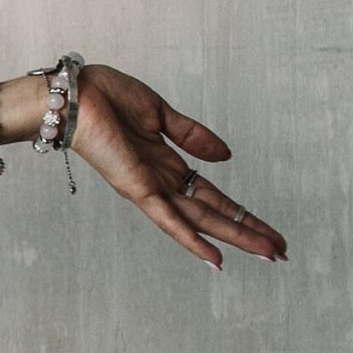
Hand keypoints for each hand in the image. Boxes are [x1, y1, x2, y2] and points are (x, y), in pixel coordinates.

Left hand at [66, 63, 286, 268]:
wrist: (71, 94)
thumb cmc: (104, 98)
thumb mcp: (159, 113)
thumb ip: (192, 135)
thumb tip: (226, 156)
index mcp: (167, 165)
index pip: (214, 196)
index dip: (242, 214)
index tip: (270, 231)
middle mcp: (160, 182)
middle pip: (213, 214)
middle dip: (247, 233)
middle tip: (281, 254)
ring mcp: (148, 188)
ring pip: (200, 221)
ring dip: (235, 238)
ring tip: (268, 256)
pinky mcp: (135, 187)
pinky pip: (167, 218)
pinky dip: (190, 238)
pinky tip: (215, 259)